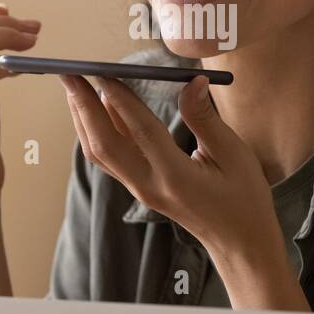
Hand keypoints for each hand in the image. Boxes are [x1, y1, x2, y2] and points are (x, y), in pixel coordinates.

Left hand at [59, 74, 282, 265]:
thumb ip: (206, 118)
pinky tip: (98, 108)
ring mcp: (140, 190)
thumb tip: (192, 81)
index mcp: (176, 176)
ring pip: (99, 153)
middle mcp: (150, 185)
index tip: (103, 72)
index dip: (120, 100)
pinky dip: (98, 130)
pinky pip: (110, 158)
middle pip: (104, 144)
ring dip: (83, 118)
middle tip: (70, 74)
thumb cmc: (243, 197)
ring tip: (74, 86)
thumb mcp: (234, 154)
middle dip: (83, 107)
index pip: (141, 131)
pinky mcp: (139, 188)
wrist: (238, 241)